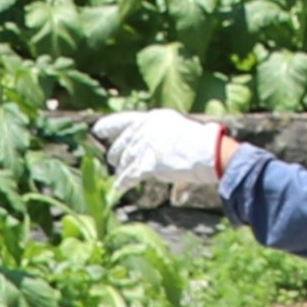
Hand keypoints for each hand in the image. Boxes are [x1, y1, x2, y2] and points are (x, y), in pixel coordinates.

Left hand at [92, 107, 223, 191]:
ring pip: (125, 160)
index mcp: (155, 117)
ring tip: (119, 176)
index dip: (110, 125)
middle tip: (111, 160)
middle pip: (124, 142)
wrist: (208, 152)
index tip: (97, 129)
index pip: (126, 119)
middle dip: (117, 152)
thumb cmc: (203, 144)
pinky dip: (121, 183)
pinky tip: (116, 189)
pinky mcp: (147, 163)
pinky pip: (129, 175)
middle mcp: (146, 128)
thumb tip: (166, 166)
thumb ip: (168, 143)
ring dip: (121, 169)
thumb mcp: (181, 133)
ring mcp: (145, 145)